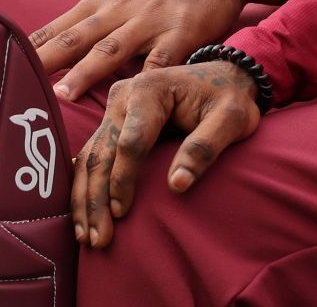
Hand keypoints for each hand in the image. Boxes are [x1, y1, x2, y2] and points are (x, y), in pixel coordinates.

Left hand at [29, 0, 247, 99]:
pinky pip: (162, 59)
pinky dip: (147, 76)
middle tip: (19, 82)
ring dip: (86, 72)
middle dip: (46, 63)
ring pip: (112, 49)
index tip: (4, 68)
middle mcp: (121, 10)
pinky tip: (136, 95)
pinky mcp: (182, 32)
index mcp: (104, 0)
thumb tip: (61, 35)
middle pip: (75, 39)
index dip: (30, 50)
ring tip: (64, 94)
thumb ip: (96, 9)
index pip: (57, 28)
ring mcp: (151, 21)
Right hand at [73, 61, 260, 248]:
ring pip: (89, 159)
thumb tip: (177, 185)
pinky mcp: (112, 122)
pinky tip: (84, 216)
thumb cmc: (230, 98)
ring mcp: (114, 109)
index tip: (122, 212)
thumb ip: (206, 147)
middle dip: (96, 199)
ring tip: (86, 236)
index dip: (123, 180)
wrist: (224, 77)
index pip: (131, 142)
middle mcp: (124, 95)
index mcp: (150, 89)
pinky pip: (91, 158)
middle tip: (97, 239)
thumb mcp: (232, 118)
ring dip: (84, 199)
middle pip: (102, 153)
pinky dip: (85, 188)